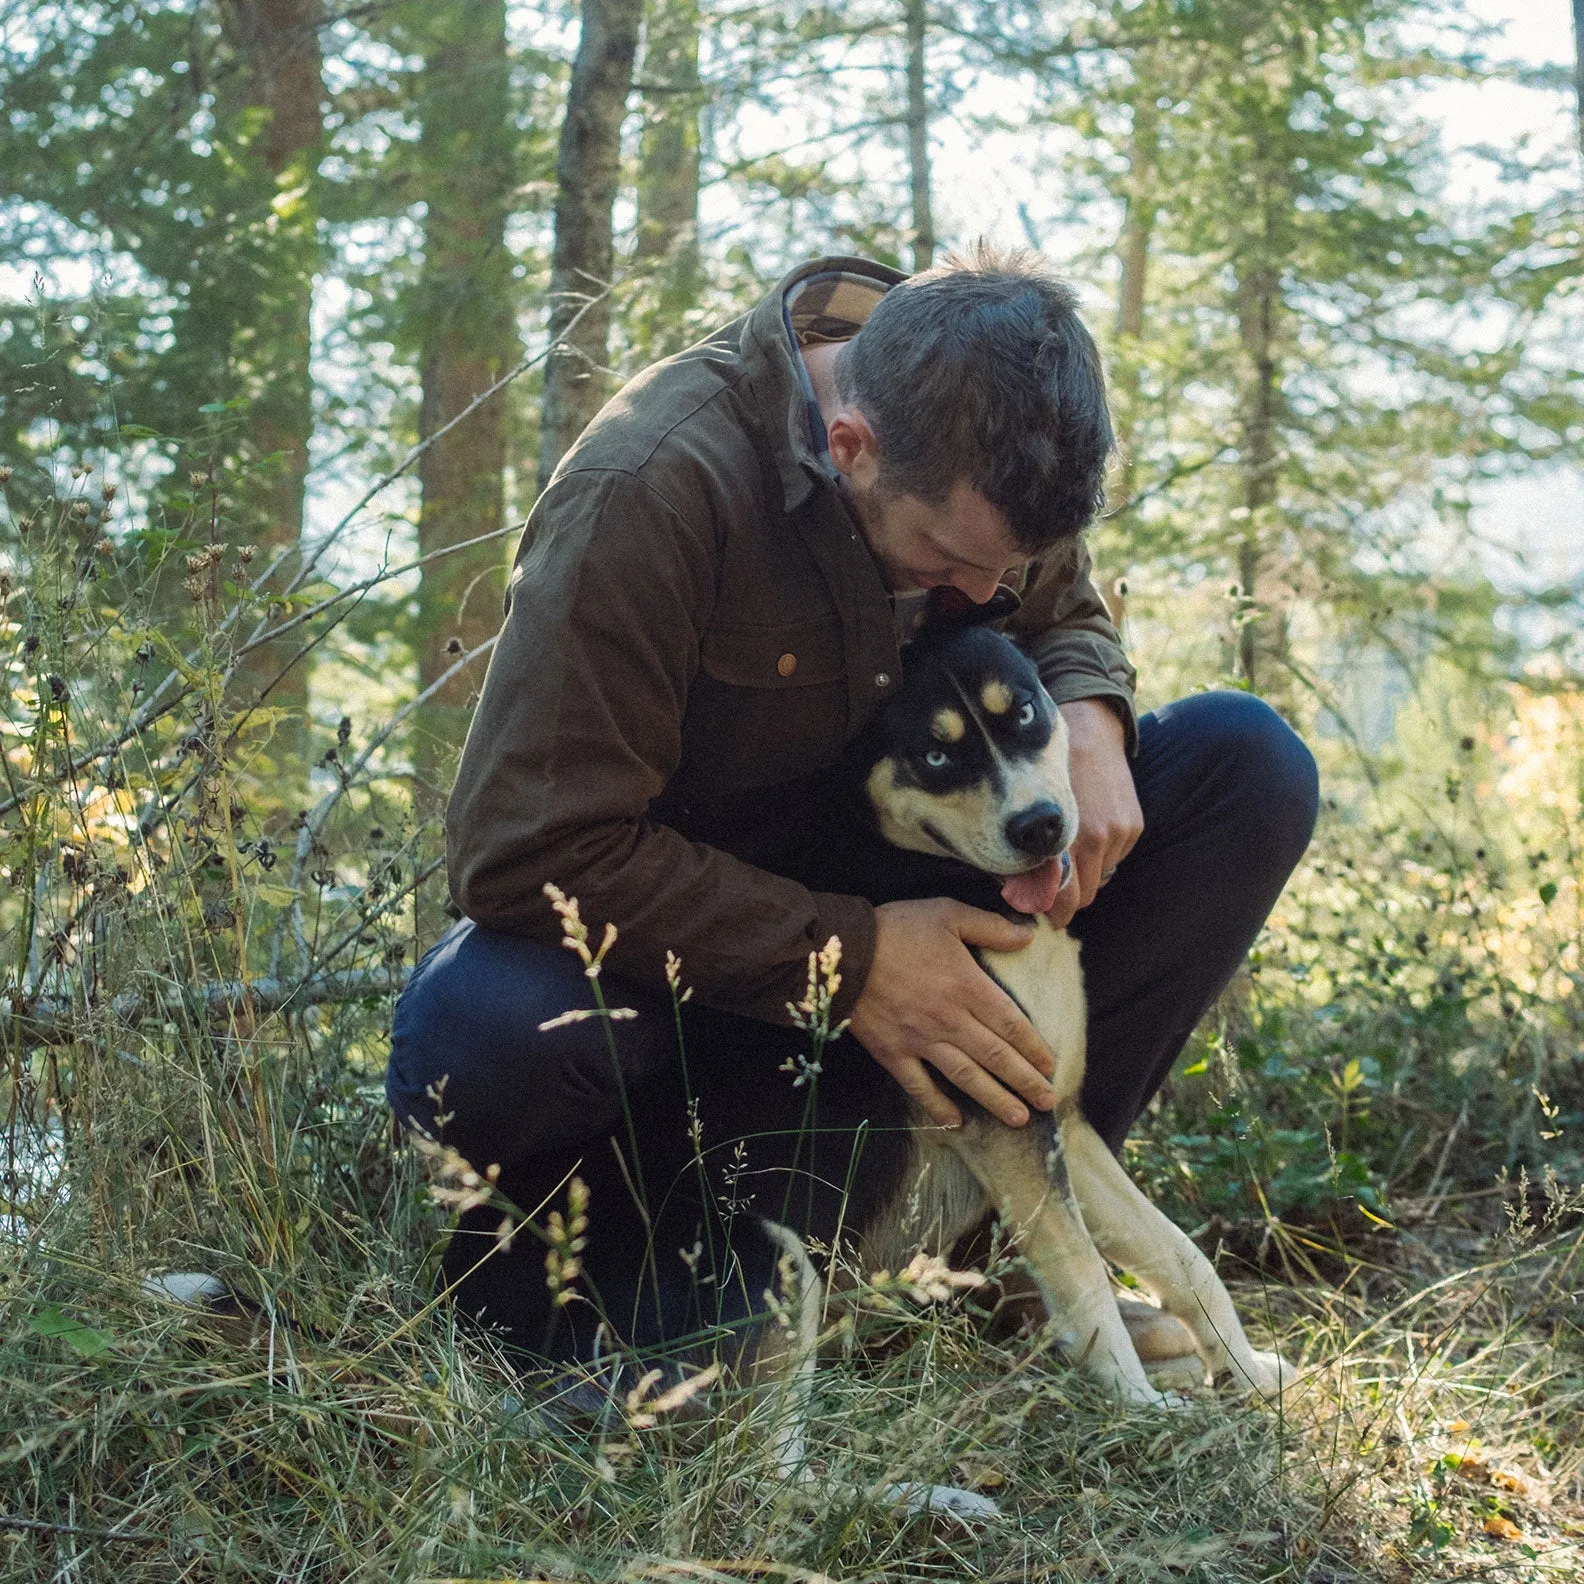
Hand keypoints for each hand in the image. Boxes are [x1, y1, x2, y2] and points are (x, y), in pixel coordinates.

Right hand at [847, 898, 1055, 1128]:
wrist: (843, 951)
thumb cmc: (896, 929)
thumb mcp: (946, 913)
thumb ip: (989, 927)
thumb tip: (1027, 937)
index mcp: (966, 986)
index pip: (1011, 1024)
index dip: (1033, 1048)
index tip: (1050, 1065)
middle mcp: (950, 1019)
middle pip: (996, 1056)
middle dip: (1025, 1081)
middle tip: (1047, 1102)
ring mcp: (921, 1040)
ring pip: (966, 1077)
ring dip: (995, 1099)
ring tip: (1019, 1118)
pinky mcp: (893, 1053)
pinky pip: (919, 1086)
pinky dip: (938, 1107)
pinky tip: (956, 1123)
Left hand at [1043, 698, 1142, 929]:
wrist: (1088, 733)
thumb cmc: (1045, 772)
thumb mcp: (1028, 814)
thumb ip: (1024, 856)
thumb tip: (1019, 894)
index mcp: (1065, 838)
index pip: (1065, 898)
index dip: (1055, 911)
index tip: (1048, 914)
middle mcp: (1096, 838)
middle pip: (1085, 895)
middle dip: (1069, 897)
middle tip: (1054, 888)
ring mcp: (1118, 833)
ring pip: (1100, 877)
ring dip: (1086, 873)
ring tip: (1071, 852)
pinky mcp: (1133, 826)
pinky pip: (1115, 858)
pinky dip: (1102, 854)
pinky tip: (1089, 832)